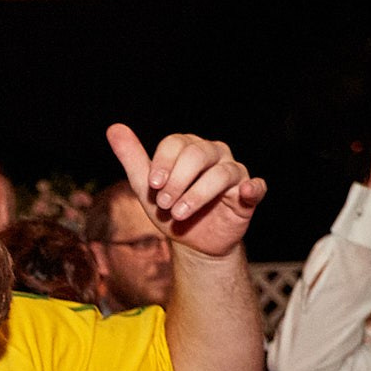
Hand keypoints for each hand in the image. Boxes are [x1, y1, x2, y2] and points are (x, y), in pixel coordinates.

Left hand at [105, 125, 265, 258]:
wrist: (192, 242)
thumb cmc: (170, 209)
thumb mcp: (147, 187)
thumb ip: (132, 158)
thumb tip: (114, 127)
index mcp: (189, 147)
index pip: (177, 143)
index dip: (163, 163)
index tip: (153, 185)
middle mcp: (214, 154)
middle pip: (198, 154)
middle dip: (177, 180)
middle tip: (164, 204)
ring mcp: (234, 172)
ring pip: (221, 173)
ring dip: (197, 194)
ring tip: (178, 214)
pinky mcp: (248, 195)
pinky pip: (256, 186)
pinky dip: (252, 188)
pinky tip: (244, 193)